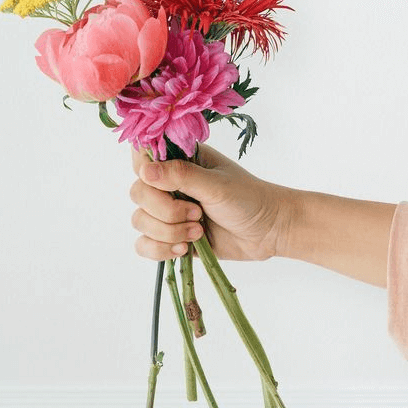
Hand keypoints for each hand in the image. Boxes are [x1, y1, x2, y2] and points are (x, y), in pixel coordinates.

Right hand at [129, 143, 298, 260]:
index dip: (145, 171)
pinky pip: (145, 245)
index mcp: (180, 160)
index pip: (142, 157)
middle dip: (164, 210)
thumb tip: (145, 171)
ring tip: (198, 232)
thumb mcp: (216, 185)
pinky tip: (184, 249)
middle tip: (196, 213)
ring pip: (140, 221)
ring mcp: (168, 211)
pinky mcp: (170, 237)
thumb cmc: (248, 199)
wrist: (269, 232)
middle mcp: (169, 183)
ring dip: (167, 232)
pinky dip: (160, 250)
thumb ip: (180, 176)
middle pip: (138, 193)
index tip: (162, 184)